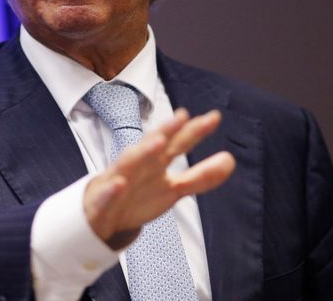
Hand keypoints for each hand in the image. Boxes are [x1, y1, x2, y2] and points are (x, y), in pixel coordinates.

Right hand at [83, 108, 235, 249]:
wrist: (101, 213)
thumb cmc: (139, 193)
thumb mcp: (173, 188)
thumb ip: (201, 176)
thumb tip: (230, 159)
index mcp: (156, 161)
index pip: (177, 143)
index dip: (194, 132)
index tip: (213, 118)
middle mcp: (139, 164)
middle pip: (153, 145)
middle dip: (166, 131)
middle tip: (182, 117)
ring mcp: (120, 179)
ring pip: (129, 161)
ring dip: (142, 151)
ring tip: (158, 142)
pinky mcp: (104, 200)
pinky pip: (107, 194)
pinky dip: (112, 189)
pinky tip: (119, 184)